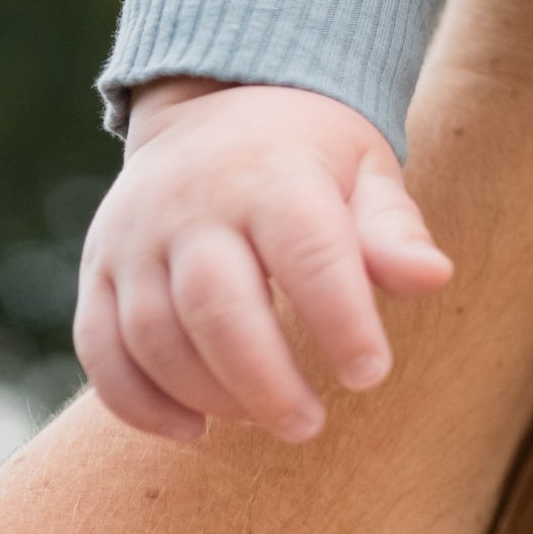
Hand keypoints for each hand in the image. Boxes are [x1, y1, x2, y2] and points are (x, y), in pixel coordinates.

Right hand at [77, 78, 449, 444]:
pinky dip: (137, 401)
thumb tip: (434, 278)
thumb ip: (393, 229)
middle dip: (263, 379)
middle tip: (309, 426)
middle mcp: (194, 206)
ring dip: (206, 392)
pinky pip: (100, 346)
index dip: (339, 319)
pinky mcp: (98, 268)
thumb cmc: (312, 153)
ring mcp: (136, 238)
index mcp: (275, 177)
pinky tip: (190, 430)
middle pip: (217, 305)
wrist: (217, 103)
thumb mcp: (366, 170)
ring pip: (153, 333)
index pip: (308, 253)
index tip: (370, 374)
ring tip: (264, 418)